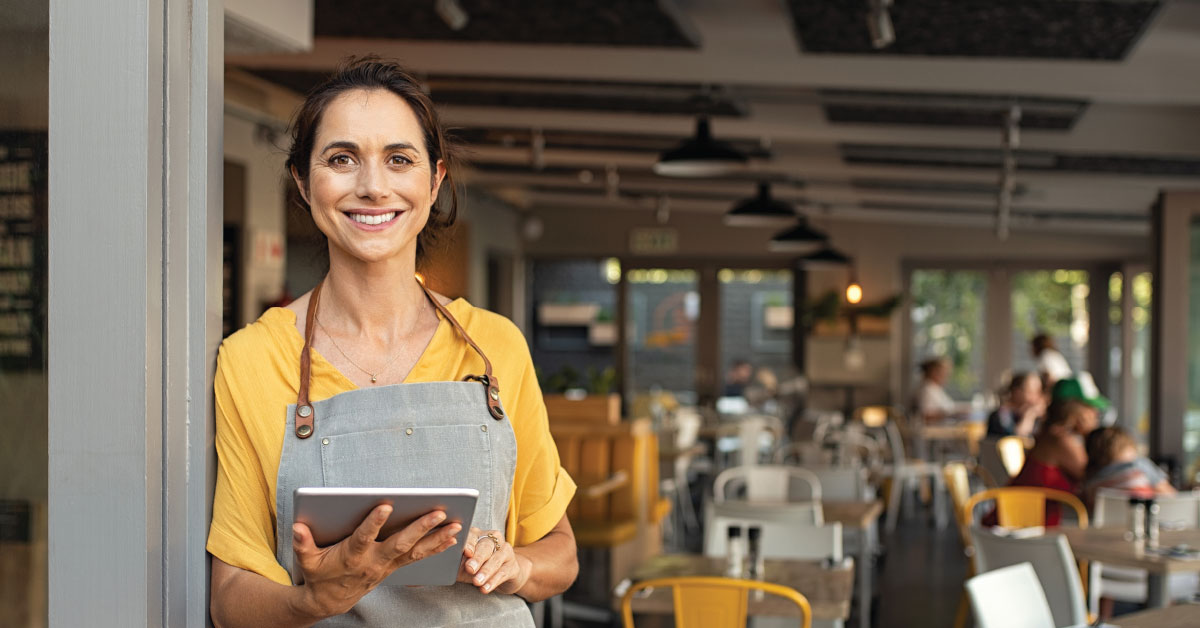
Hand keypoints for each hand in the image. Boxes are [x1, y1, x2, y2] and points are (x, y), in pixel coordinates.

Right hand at [292, 506, 461, 618]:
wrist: (330, 600)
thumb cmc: (319, 574)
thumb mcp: (307, 560)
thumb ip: (303, 543)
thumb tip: (298, 527)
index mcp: (352, 556)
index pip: (364, 537)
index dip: (374, 523)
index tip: (386, 505)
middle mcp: (374, 561)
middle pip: (400, 543)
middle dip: (420, 528)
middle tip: (438, 512)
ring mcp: (387, 565)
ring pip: (416, 551)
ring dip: (437, 538)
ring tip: (456, 525)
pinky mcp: (394, 566)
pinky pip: (419, 557)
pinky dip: (436, 547)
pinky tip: (452, 537)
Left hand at [457, 527, 530, 594]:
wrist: (502, 574)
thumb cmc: (478, 566)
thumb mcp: (464, 563)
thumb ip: (457, 562)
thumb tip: (445, 566)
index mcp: (478, 534)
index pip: (473, 536)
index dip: (469, 544)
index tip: (465, 552)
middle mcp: (493, 539)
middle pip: (486, 546)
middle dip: (478, 558)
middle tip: (470, 568)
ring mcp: (505, 551)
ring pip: (496, 559)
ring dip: (486, 571)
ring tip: (477, 582)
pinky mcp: (513, 565)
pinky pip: (503, 573)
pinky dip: (493, 581)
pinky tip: (485, 588)